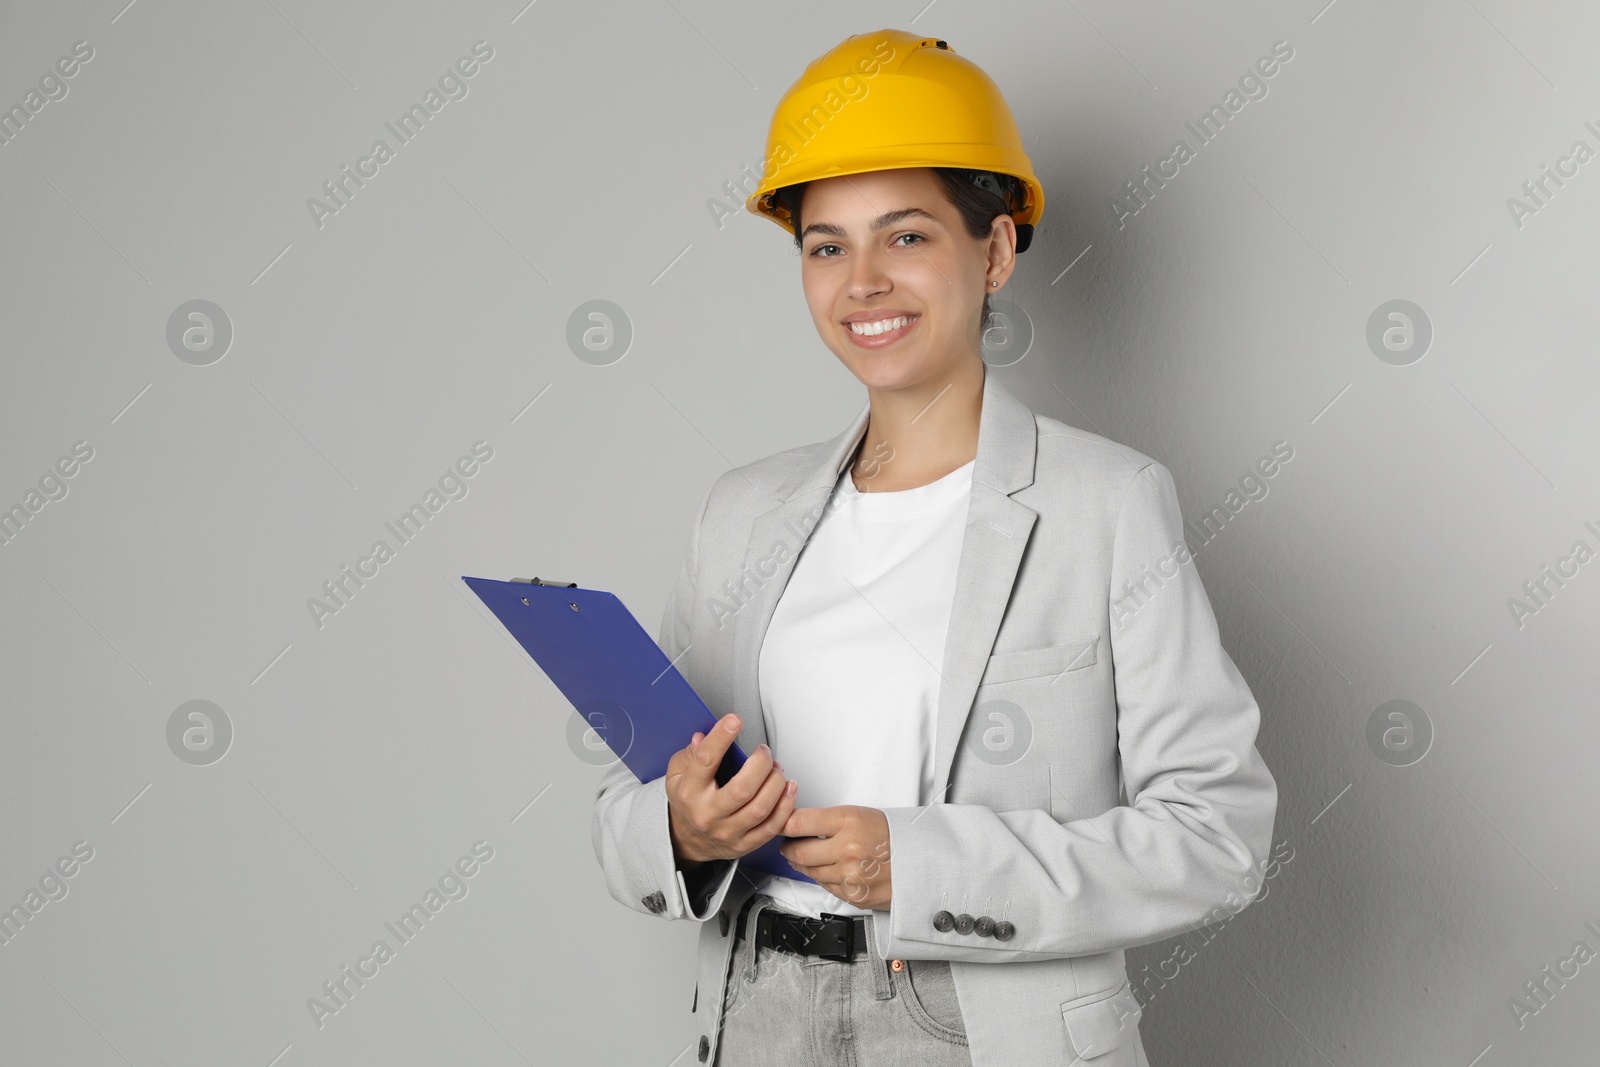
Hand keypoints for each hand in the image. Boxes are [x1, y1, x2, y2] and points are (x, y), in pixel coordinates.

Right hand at [665, 714, 797, 866]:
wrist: (686, 841)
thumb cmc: (686, 802)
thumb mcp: (676, 774)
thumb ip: (690, 754)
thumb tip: (702, 736)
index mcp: (689, 792)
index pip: (705, 761)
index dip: (721, 738)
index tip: (734, 720)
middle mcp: (708, 814)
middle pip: (742, 789)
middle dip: (760, 764)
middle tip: (763, 751)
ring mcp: (728, 832)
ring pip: (761, 808)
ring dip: (776, 782)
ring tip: (776, 769)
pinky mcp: (745, 844)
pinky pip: (773, 826)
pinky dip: (786, 805)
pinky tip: (787, 788)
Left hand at [779, 805, 892, 909]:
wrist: (922, 863)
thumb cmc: (894, 837)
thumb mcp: (861, 815)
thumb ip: (828, 821)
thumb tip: (797, 825)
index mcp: (849, 822)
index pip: (799, 822)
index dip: (785, 824)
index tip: (781, 824)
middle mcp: (847, 849)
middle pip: (798, 851)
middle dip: (788, 847)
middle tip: (787, 843)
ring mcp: (849, 876)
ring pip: (809, 871)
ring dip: (802, 863)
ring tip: (805, 855)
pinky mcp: (852, 895)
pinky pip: (824, 885)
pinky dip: (821, 877)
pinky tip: (827, 868)